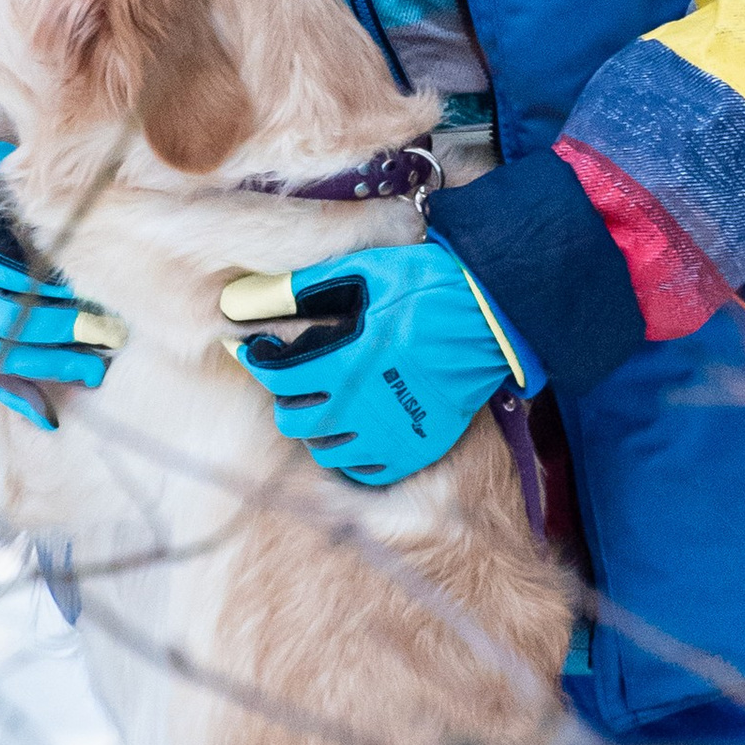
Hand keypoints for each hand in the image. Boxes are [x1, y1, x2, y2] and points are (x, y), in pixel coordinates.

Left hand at [222, 236, 533, 487]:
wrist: (492, 318)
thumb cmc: (429, 287)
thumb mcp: (366, 273)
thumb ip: (306, 287)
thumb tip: (252, 298)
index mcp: (344, 362)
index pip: (277, 377)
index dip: (257, 362)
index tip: (255, 351)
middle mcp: (361, 405)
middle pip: (295, 422)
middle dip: (284, 400)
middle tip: (292, 383)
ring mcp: (389, 432)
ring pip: (326, 451)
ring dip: (316, 430)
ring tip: (323, 409)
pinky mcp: (415, 448)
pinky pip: (367, 471)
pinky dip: (352, 456)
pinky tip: (354, 434)